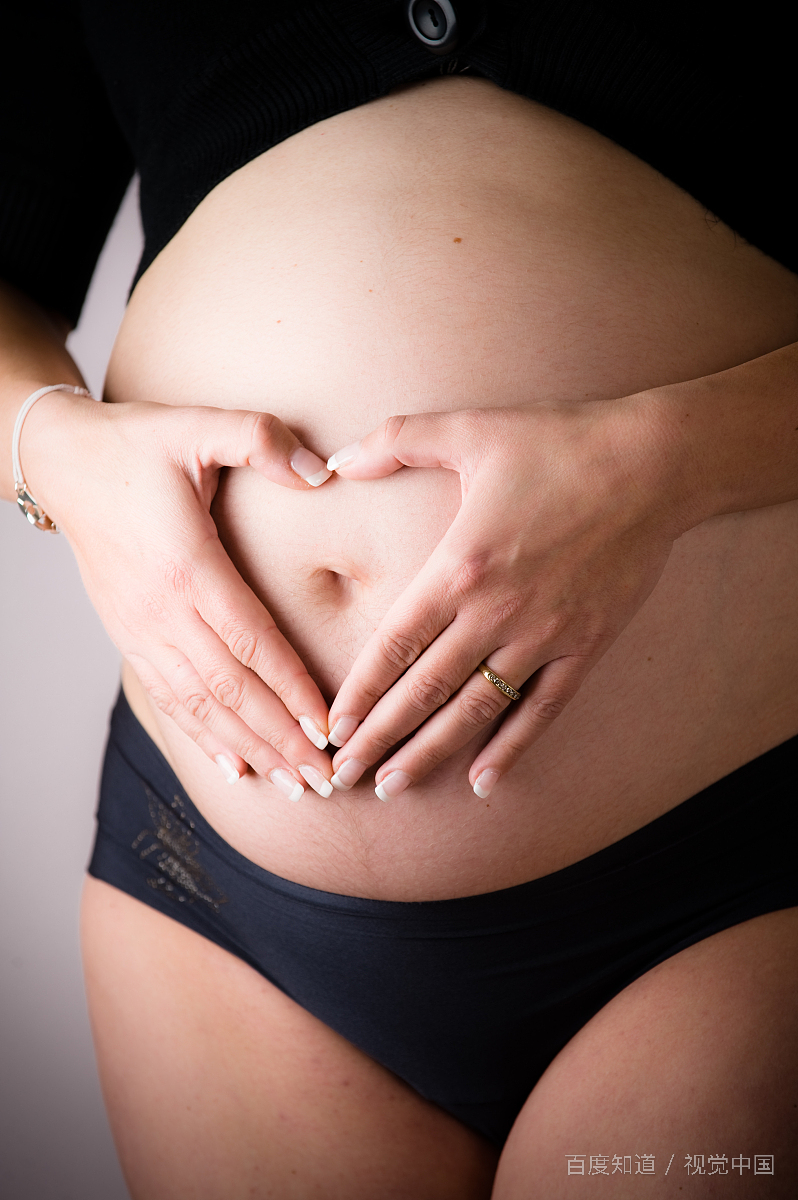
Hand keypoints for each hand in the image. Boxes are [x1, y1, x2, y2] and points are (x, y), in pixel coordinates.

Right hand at [25, 392, 335, 798]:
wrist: (64, 463)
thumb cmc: (137, 445)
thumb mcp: (198, 424)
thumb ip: (261, 439)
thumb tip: (323, 470)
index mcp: (188, 566)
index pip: (251, 641)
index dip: (292, 687)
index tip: (329, 726)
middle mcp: (162, 610)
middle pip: (230, 689)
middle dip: (280, 737)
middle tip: (324, 779)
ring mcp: (141, 630)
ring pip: (199, 705)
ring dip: (248, 747)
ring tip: (290, 783)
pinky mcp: (128, 636)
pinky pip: (167, 698)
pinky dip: (201, 736)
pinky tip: (233, 764)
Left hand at [324, 397, 692, 798]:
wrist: (653, 464)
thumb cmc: (558, 443)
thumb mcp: (470, 428)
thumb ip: (395, 441)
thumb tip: (338, 460)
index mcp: (458, 568)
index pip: (394, 647)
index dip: (359, 694)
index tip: (330, 730)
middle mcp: (495, 612)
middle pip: (424, 692)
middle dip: (378, 738)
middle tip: (342, 776)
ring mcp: (543, 636)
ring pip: (475, 711)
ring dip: (429, 753)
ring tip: (393, 786)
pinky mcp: (585, 646)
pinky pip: (542, 710)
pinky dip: (511, 748)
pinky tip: (481, 781)